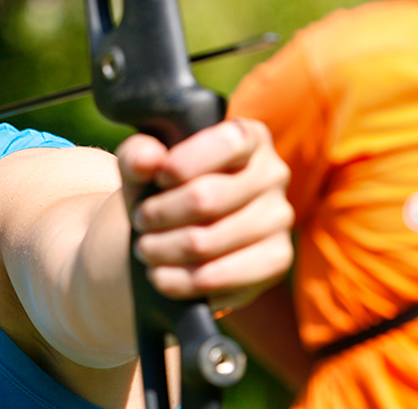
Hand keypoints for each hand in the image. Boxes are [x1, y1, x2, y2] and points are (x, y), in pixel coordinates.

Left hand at [116, 118, 293, 310]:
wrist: (173, 231)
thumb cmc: (160, 187)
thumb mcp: (142, 164)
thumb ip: (137, 154)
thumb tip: (147, 161)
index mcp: (247, 136)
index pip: (226, 143)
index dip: (182, 164)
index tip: (158, 178)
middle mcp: (273, 174)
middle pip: (205, 198)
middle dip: (159, 214)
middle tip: (141, 222)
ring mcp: (279, 218)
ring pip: (207, 241)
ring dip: (163, 249)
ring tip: (146, 248)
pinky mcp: (277, 260)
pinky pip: (225, 277)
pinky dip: (182, 281)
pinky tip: (163, 276)